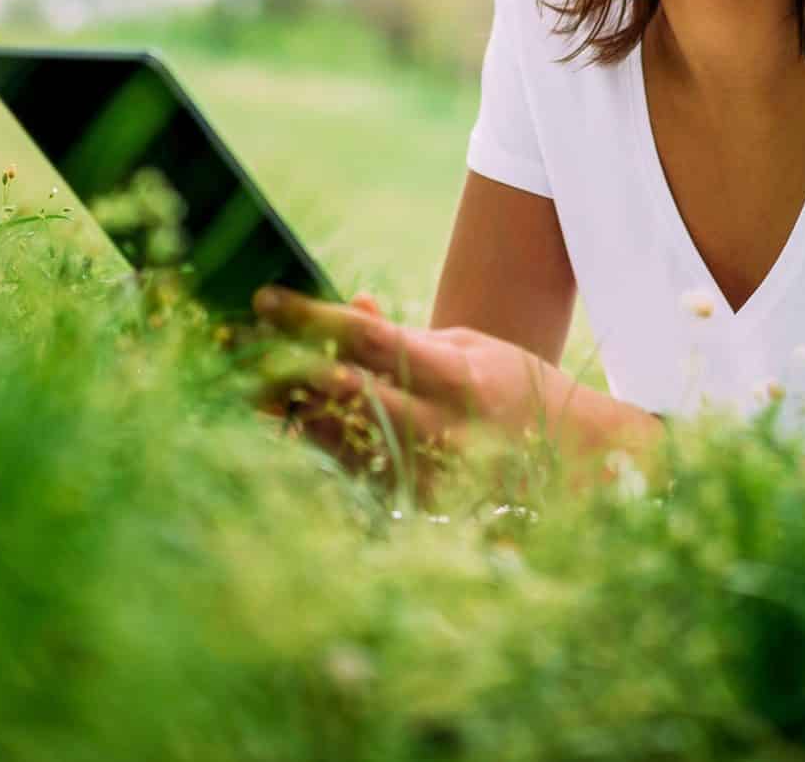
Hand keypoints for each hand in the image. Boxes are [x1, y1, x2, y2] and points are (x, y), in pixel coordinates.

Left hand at [249, 284, 653, 494]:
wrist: (569, 466)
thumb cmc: (514, 389)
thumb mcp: (469, 347)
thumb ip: (404, 335)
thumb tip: (347, 306)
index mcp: (459, 379)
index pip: (370, 341)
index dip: (312, 318)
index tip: (265, 299)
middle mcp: (441, 430)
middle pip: (342, 392)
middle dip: (283, 365)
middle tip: (236, 343)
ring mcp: (426, 474)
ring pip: (334, 435)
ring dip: (284, 405)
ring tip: (243, 378)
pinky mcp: (413, 505)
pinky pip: (348, 467)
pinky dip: (312, 439)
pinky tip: (281, 418)